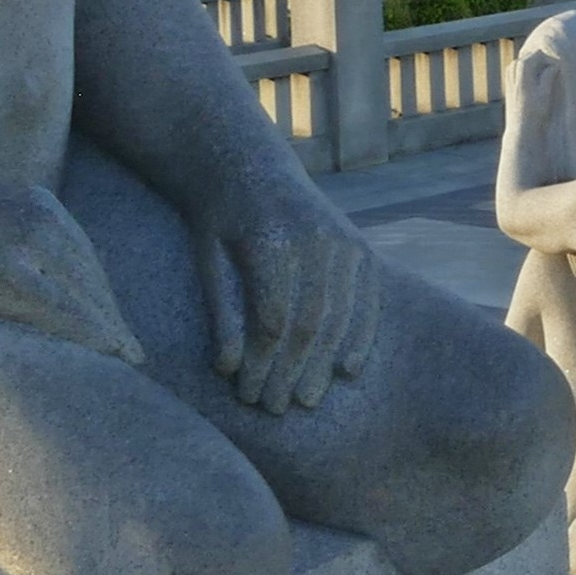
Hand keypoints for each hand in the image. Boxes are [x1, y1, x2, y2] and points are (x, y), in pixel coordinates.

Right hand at [0, 180, 145, 363]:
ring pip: (84, 293)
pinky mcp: (1, 269)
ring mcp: (23, 241)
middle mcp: (41, 217)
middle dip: (113, 315)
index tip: (120, 326)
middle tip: (134, 352)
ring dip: (109, 329)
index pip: (85, 257)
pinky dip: (87, 332)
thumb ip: (6, 243)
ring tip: (126, 361)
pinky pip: (58, 307)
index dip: (104, 296)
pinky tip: (105, 353)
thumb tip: (20, 278)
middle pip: (93, 276)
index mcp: (37, 205)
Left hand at [202, 175, 378, 414]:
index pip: (272, 320)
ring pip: (341, 316)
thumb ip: (221, 312)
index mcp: (270, 240)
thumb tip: (230, 370)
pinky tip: (348, 369)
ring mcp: (344, 240)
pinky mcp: (360, 246)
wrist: (250, 165)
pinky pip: (368, 300)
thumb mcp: (207, 260)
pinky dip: (361, 336)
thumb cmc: (219, 218)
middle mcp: (315, 239)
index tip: (249, 396)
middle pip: (310, 323)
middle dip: (293, 372)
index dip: (262, 364)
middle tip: (277, 409)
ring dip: (324, 364)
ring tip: (307, 399)